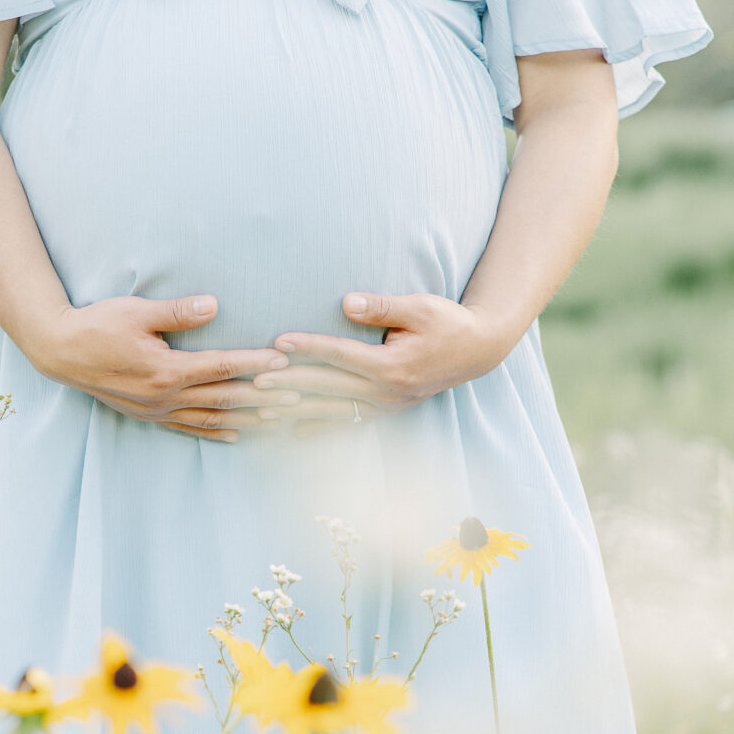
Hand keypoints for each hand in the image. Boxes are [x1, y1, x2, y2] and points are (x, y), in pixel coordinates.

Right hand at [29, 294, 297, 441]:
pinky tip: (238, 433)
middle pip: (225, 398)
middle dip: (264, 397)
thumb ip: (177, 312)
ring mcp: (157, 410)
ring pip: (212, 418)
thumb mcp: (136, 311)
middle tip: (299, 396)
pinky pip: (190, 427)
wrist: (59, 352)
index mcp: (166, 370)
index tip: (285, 361)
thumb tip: (214, 305)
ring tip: (280, 419)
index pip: (222, 367)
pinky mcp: (149, 415)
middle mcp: (165, 396)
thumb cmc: (97, 325)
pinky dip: (216, 431)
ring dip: (248, 418)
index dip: (255, 364)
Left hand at [254, 294, 513, 428]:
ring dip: (296, 410)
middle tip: (256, 378)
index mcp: (393, 366)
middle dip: (290, 382)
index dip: (309, 347)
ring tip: (262, 409)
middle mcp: (386, 393)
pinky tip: (290, 431)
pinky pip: (345, 422)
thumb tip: (346, 303)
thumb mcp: (420, 307)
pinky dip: (317, 426)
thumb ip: (382, 307)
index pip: (342, 355)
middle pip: (329, 387)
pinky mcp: (383, 412)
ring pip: (332, 410)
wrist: (478, 351)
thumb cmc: (448, 323)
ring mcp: (384, 407)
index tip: (279, 341)